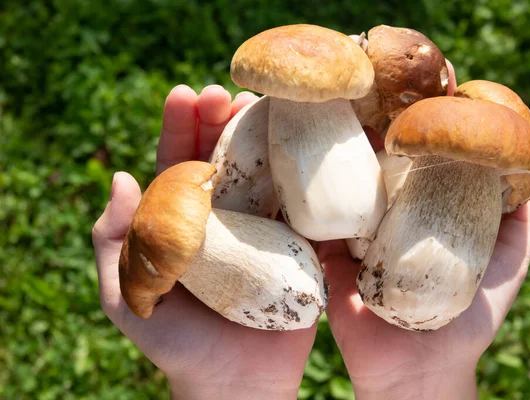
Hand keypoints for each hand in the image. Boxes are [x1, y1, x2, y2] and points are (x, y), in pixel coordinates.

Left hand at [92, 85, 316, 399]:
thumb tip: (120, 178)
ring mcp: (261, 225)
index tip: (185, 95)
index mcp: (181, 219)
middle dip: (221, 119)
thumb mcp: (126, 294)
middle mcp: (222, 214)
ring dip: (263, 135)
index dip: (180, 126)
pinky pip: (298, 202)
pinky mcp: (294, 243)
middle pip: (222, 155)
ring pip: (262, 169)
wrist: (233, 382)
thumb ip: (114, 240)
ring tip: (263, 106)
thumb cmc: (176, 342)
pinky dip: (300, 171)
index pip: (178, 161)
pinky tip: (305, 145)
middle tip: (226, 93)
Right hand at [319, 59, 529, 398]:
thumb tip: (522, 172)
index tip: (419, 78)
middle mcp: (388, 207)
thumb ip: (518, 223)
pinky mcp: (322, 246)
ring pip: (340, 172)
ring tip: (326, 101)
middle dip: (369, 113)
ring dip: (333, 136)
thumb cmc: (467, 319)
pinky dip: (302, 183)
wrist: (414, 368)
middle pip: (376, 150)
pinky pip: (309, 210)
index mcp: (426, 204)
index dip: (421, 110)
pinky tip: (294, 146)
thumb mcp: (507, 264)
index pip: (422, 146)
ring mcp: (353, 224)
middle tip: (362, 76)